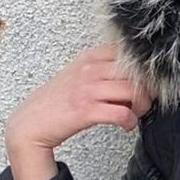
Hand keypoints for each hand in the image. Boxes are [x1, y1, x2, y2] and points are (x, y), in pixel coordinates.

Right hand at [5, 41, 155, 152]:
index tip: (146, 83)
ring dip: (141, 107)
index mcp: (90, 57)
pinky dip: (130, 122)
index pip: (130, 54)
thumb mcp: (80, 74)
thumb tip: (136, 75)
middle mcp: (90, 69)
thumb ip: (104, 68)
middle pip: (137, 74)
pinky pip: (122, 114)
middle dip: (147, 91)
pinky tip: (126, 125)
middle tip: (143, 102)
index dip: (144, 70)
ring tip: (134, 114)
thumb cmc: (58, 100)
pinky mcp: (86, 110)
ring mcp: (88, 89)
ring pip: (134, 92)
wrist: (31, 123)